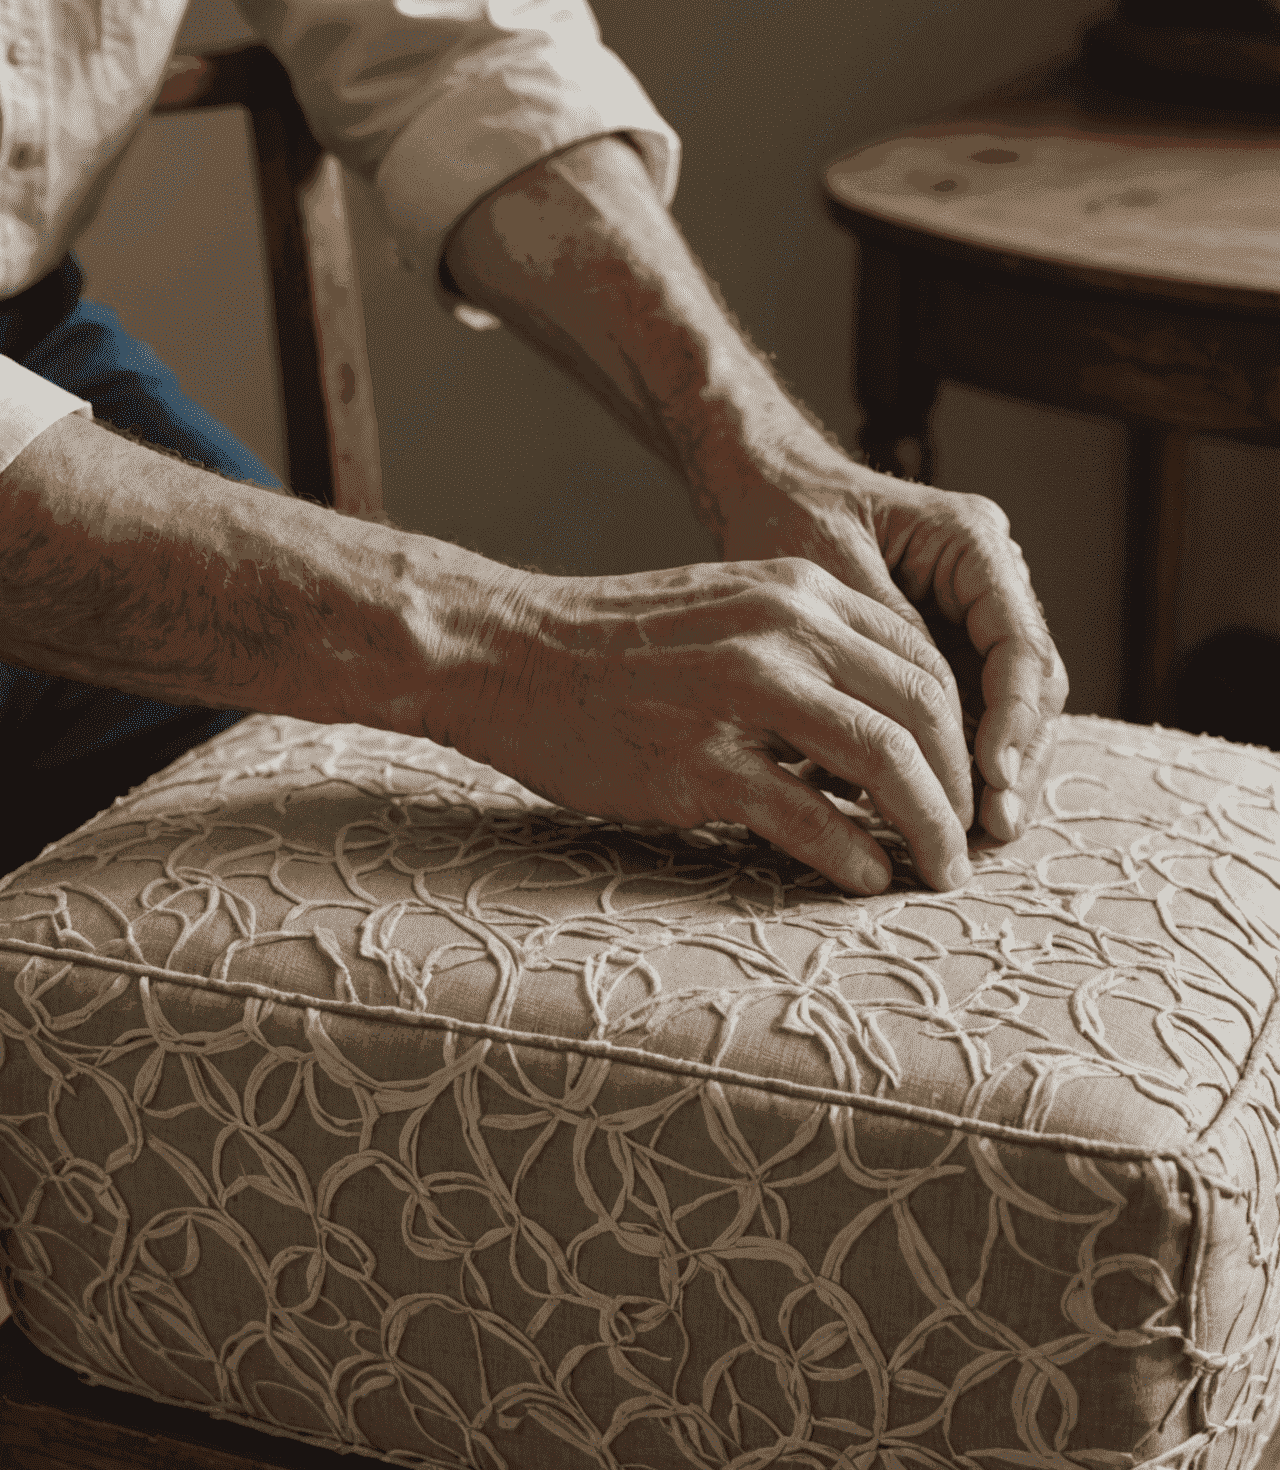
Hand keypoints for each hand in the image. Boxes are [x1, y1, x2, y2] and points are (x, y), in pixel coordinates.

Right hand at [459, 557, 974, 895]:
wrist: (504, 653)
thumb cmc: (608, 648)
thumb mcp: (722, 616)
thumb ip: (801, 655)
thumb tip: (868, 734)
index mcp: (796, 590)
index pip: (921, 661)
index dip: (959, 733)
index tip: (960, 784)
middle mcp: (783, 628)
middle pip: (922, 709)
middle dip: (958, 787)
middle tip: (965, 844)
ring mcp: (741, 692)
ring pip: (883, 760)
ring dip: (927, 827)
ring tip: (938, 872)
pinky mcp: (697, 759)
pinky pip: (806, 814)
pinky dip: (851, 855)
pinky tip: (865, 878)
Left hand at [715, 460, 1067, 842]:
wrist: (764, 491)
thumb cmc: (788, 516)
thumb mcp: (829, 576)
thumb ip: (888, 643)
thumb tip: (929, 726)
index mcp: (973, 543)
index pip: (1020, 645)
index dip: (1013, 720)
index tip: (994, 779)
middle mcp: (988, 579)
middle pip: (1030, 687)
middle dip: (1013, 763)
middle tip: (990, 830)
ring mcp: (971, 614)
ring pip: (1003, 710)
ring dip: (987, 776)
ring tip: (966, 838)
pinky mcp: (942, 647)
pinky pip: (961, 712)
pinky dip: (944, 761)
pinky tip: (922, 811)